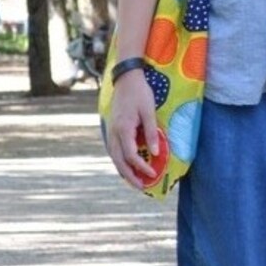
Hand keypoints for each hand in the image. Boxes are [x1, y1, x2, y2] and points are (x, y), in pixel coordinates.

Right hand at [105, 71, 158, 188]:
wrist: (126, 78)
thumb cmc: (140, 93)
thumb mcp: (149, 111)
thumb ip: (151, 133)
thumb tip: (155, 153)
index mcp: (123, 129)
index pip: (132, 156)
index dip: (142, 167)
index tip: (153, 173)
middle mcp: (114, 132)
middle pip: (119, 161)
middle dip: (130, 176)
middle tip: (142, 187)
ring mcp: (111, 130)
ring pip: (114, 157)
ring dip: (123, 170)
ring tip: (134, 180)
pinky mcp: (112, 128)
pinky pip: (114, 150)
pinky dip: (120, 160)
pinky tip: (128, 165)